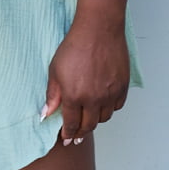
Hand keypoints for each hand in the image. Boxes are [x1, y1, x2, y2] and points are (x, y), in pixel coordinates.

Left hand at [41, 18, 130, 144]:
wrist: (98, 30)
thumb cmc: (75, 46)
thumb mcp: (55, 70)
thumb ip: (52, 95)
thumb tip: (46, 114)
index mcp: (73, 96)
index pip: (71, 125)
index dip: (68, 134)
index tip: (66, 139)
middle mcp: (93, 99)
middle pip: (88, 126)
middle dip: (81, 133)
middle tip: (77, 136)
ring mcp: (110, 94)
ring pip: (104, 118)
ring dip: (95, 120)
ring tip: (89, 118)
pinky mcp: (122, 87)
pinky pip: (117, 106)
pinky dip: (109, 108)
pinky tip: (103, 105)